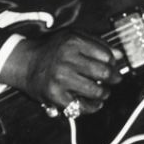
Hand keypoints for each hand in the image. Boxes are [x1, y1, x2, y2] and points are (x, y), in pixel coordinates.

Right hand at [0, 31, 122, 115]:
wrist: (24, 63)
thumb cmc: (51, 50)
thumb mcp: (72, 37)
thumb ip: (96, 43)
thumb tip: (120, 56)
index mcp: (72, 42)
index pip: (107, 55)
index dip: (113, 62)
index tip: (112, 66)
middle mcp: (66, 59)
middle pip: (104, 73)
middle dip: (113, 78)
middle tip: (113, 80)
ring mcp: (60, 78)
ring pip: (96, 91)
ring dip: (104, 93)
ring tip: (102, 92)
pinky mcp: (55, 95)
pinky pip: (82, 106)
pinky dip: (92, 107)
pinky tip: (93, 102)